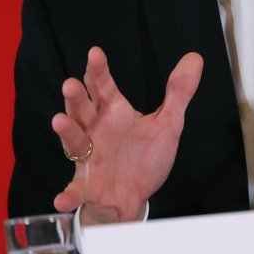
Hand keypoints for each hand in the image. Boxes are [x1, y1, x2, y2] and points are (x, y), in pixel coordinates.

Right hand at [51, 46, 202, 225]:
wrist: (134, 197)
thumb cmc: (144, 157)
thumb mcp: (167, 123)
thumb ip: (178, 92)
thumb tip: (195, 59)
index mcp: (113, 113)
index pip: (103, 87)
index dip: (98, 70)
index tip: (95, 54)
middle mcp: (95, 131)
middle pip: (82, 109)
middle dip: (75, 97)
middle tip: (71, 84)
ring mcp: (89, 158)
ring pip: (74, 141)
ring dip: (66, 131)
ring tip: (59, 121)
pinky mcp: (88, 186)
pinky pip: (76, 190)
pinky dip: (68, 195)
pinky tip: (62, 199)